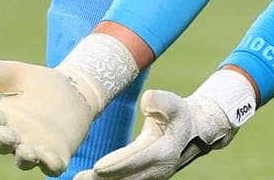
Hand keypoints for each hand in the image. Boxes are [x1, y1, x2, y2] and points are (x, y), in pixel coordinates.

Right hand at [0, 57, 97, 175]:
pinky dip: (51, 166)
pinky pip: (52, 166)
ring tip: (27, 151)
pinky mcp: (57, 155)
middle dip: (2, 140)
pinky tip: (53, 160)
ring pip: (24, 160)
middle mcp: (15, 136)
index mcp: (1, 117)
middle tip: (4, 133)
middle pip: (2, 144)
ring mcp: (36, 148)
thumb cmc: (38, 83)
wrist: (74, 91)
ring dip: (23, 157)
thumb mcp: (16, 72)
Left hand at [73, 90, 236, 179]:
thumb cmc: (179, 115)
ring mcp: (152, 176)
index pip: (136, 159)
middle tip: (80, 179)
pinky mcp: (145, 176)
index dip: (117, 165)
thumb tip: (146, 102)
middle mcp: (158, 169)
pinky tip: (91, 179)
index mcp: (163, 151)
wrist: (193, 132)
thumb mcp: (175, 103)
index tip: (97, 168)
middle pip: (127, 177)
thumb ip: (161, 101)